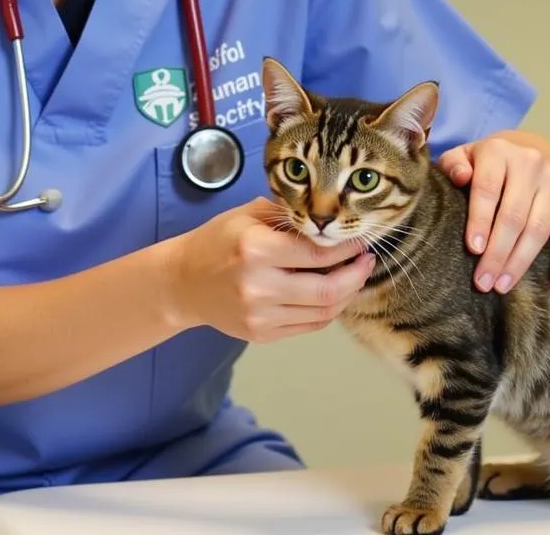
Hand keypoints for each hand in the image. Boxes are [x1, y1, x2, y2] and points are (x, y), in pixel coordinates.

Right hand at [166, 197, 375, 342]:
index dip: (347, 247)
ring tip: (354, 276)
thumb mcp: (247, 215)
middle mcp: (259, 286)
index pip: (318, 253)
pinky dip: (327, 310)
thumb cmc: (217, 240)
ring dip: (347, 294)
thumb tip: (330, 219)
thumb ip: (287, 215)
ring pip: (323, 312)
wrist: (182, 282)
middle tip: (367, 260)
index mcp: (256, 249)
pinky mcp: (262, 334)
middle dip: (356, 275)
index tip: (361, 238)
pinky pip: (309, 325)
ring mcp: (260, 315)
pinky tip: (332, 293)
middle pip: (328, 289)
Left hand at [438, 134, 549, 293]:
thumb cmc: (482, 162)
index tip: (473, 249)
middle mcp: (531, 163)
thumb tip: (460, 177)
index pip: (488, 188)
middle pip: (514, 214)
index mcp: (499, 151)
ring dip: (521, 261)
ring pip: (539, 228)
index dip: (480, 220)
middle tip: (483, 281)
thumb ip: (453, 165)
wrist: (523, 149)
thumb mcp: (461, 155)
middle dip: (498, 252)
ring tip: (502, 285)